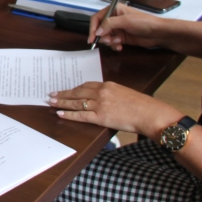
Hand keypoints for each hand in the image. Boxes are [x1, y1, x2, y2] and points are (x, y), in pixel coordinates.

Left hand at [48, 80, 181, 138]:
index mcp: (108, 85)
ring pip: (76, 103)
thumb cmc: (142, 106)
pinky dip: (69, 114)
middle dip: (64, 94)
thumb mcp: (125, 94)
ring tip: (51, 102)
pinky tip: (60, 113)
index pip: (86, 85)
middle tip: (52, 94)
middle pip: (78, 92)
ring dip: (62, 102)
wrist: (149, 114)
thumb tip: (103, 100)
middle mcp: (102, 92)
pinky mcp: (101, 116)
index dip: (74, 88)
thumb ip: (112, 95)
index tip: (66, 90)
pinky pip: (80, 115)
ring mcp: (100, 104)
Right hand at [89, 3, 164, 49]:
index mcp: (114, 10)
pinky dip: (114, 46)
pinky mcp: (121, 38)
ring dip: (109, 42)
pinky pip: (112, 43)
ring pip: (105, 37)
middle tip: (109, 41)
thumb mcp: (126, 21)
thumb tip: (97, 32)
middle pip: (99, 28)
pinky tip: (120, 47)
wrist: (158, 33)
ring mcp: (118, 29)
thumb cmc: (144, 22)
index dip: (93, 28)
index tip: (92, 38)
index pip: (97, 18)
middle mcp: (114, 19)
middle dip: (102, 36)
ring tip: (117, 43)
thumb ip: (110, 24)